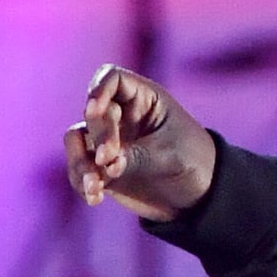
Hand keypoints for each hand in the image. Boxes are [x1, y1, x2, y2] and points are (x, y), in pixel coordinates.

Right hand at [63, 64, 216, 222]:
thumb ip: (135, 156)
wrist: (200, 197)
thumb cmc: (194, 164)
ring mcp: (109, 140)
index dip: (98, 90)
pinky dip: (82, 181)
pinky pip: (79, 167)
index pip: (112, 79)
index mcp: (145, 100)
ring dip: (81, 162)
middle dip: (99, 136)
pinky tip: (95, 198)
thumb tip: (102, 164)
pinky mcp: (101, 166)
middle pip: (94, 114)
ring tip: (96, 186)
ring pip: (76, 140)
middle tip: (109, 159)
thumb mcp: (169, 157)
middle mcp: (122, 115)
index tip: (95, 110)